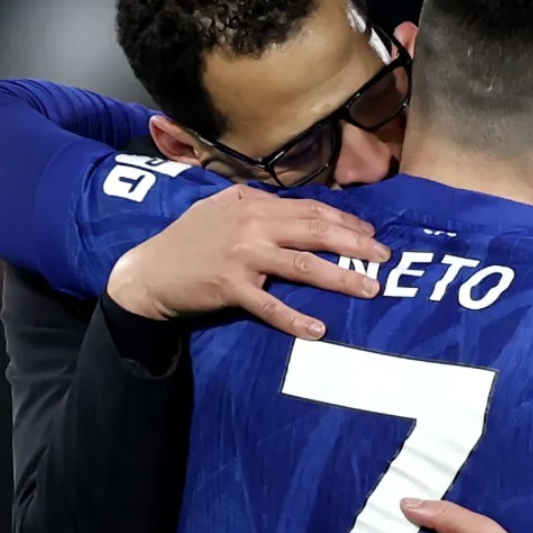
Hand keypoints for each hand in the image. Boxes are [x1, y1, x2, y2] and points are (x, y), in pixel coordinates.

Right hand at [107, 184, 390, 339]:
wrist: (148, 272)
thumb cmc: (187, 241)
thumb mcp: (219, 209)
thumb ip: (255, 205)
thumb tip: (294, 209)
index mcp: (252, 203)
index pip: (310, 208)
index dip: (344, 220)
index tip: (370, 233)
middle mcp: (251, 224)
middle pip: (315, 231)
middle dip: (355, 243)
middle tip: (384, 257)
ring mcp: (242, 256)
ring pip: (302, 265)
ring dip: (340, 277)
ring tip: (369, 288)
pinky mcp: (230, 286)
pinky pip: (269, 305)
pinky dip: (294, 318)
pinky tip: (317, 329)